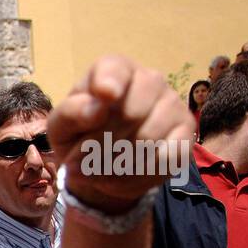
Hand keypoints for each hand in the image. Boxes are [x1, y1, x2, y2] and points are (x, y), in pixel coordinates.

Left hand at [49, 54, 194, 209]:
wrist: (100, 161)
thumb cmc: (78, 134)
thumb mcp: (60, 127)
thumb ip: (70, 113)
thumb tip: (96, 108)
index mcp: (114, 70)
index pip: (115, 69)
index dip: (110, 82)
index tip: (106, 96)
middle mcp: (149, 79)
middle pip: (131, 113)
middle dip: (100, 145)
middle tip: (80, 163)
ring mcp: (172, 104)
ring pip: (148, 139)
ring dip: (115, 165)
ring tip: (96, 172)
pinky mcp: (186, 133)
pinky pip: (165, 159)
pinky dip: (137, 176)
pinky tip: (120, 177)